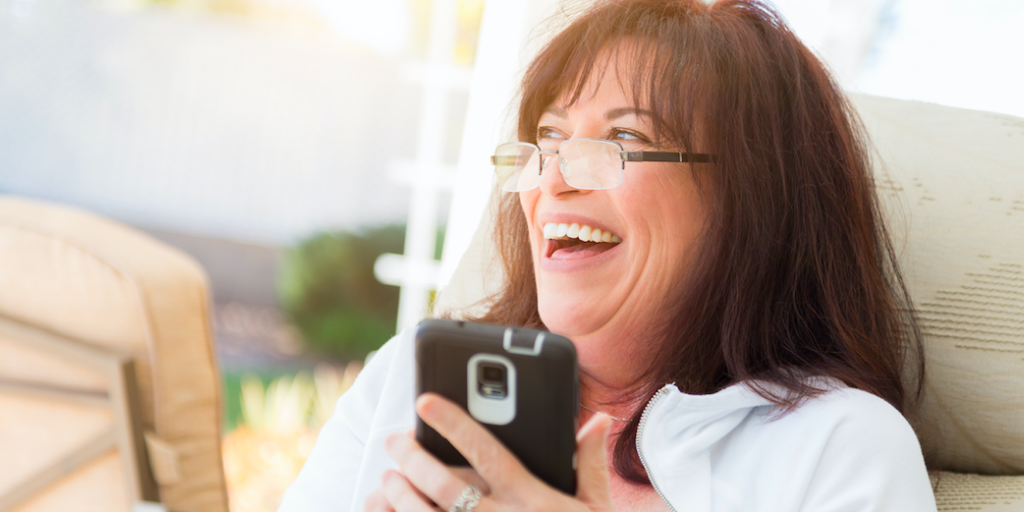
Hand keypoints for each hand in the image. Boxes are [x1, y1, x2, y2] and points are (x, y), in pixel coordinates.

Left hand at [363, 393, 614, 511]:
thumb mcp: (597, 510)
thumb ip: (591, 465)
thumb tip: (597, 420)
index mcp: (532, 499)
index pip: (486, 453)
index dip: (454, 424)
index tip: (426, 402)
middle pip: (446, 485)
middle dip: (414, 458)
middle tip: (394, 440)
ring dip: (402, 495)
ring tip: (389, 477)